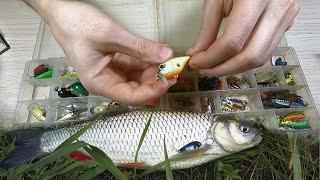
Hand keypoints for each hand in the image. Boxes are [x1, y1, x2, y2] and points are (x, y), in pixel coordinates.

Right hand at [39, 1, 174, 104]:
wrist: (62, 12)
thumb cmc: (77, 25)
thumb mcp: (111, 35)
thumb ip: (139, 47)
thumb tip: (166, 55)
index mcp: (99, 83)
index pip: (131, 97)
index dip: (153, 91)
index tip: (170, 80)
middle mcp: (106, 81)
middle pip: (137, 89)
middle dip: (156, 81)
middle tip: (174, 69)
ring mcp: (112, 72)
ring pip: (138, 78)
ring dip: (154, 71)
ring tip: (170, 62)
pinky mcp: (116, 62)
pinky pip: (136, 66)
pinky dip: (148, 62)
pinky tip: (159, 57)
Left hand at [187, 0, 299, 75]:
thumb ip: (207, 29)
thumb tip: (197, 54)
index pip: (233, 42)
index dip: (211, 58)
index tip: (196, 63)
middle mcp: (277, 9)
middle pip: (250, 56)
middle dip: (223, 69)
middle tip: (204, 70)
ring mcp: (286, 17)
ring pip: (261, 58)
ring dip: (235, 68)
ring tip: (215, 67)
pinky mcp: (287, 23)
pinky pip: (266, 50)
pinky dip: (246, 60)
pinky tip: (230, 59)